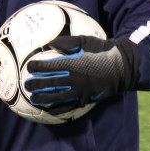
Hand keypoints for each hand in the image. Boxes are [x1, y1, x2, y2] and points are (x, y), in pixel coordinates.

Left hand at [23, 36, 138, 113]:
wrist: (123, 66)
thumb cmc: (103, 50)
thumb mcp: (86, 41)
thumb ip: (67, 42)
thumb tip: (50, 43)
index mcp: (74, 64)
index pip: (52, 66)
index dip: (38, 67)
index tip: (29, 67)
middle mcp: (76, 79)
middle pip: (52, 83)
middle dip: (37, 85)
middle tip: (26, 85)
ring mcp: (81, 91)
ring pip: (59, 96)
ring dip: (44, 98)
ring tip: (33, 99)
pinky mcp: (87, 98)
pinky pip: (70, 105)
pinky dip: (59, 108)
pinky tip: (50, 110)